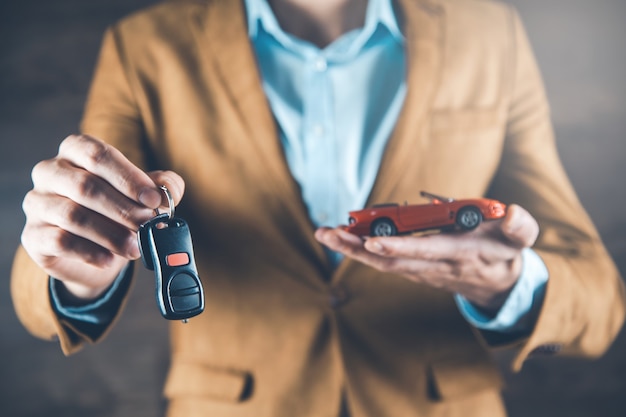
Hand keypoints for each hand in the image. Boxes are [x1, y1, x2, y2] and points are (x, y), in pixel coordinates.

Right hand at [21, 134, 184, 300]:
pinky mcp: (33, 235)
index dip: (128, 177)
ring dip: (110, 233)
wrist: (96, 251)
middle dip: (123, 209)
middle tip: (147, 226)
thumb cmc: (119, 211)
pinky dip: (90, 252)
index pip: (98, 154)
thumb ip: (161, 186)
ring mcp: (37, 203)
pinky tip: (110, 259)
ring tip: (134, 246)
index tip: (153, 200)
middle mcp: (50, 172)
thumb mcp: (143, 195)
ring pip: (72, 215)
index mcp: (76, 151)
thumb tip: (170, 189)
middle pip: (86, 186)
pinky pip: (60, 242)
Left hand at [315, 204, 539, 314]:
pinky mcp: (414, 268)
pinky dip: (361, 251)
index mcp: (458, 255)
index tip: (374, 241)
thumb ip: (520, 227)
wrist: (497, 285)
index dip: (400, 248)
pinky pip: (384, 261)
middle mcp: (433, 266)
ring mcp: (420, 270)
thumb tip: (514, 213)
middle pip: (391, 261)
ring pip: (383, 263)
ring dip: (352, 249)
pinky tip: (343, 238)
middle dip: (358, 249)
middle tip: (329, 234)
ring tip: (326, 234)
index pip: (426, 251)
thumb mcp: (520, 239)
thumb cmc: (505, 253)